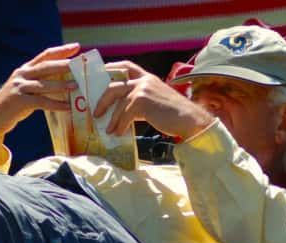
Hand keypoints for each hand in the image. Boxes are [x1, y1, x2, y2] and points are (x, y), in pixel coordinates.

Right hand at [0, 43, 79, 166]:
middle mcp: (21, 75)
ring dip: (61, 85)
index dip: (61, 50)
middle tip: (79, 64)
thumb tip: (65, 82)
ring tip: (76, 85)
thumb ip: (39, 82)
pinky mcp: (18, 102)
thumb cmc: (14, 104)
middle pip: (45, 66)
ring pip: (44, 84)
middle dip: (63, 64)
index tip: (76, 47)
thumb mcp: (25, 88)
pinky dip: (56, 104)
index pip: (45, 55)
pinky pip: (41, 102)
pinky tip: (67, 107)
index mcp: (24, 69)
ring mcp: (18, 87)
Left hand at [93, 61, 214, 137]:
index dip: (111, 68)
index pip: (126, 66)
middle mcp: (144, 80)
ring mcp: (142, 90)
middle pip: (114, 86)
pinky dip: (120, 126)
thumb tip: (122, 111)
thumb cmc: (175, 114)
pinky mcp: (142, 102)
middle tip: (96, 112)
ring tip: (109, 130)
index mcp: (148, 77)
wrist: (189, 120)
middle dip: (102, 100)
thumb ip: (141, 99)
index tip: (101, 74)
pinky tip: (119, 133)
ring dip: (112, 120)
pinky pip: (124, 115)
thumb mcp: (157, 100)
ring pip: (118, 105)